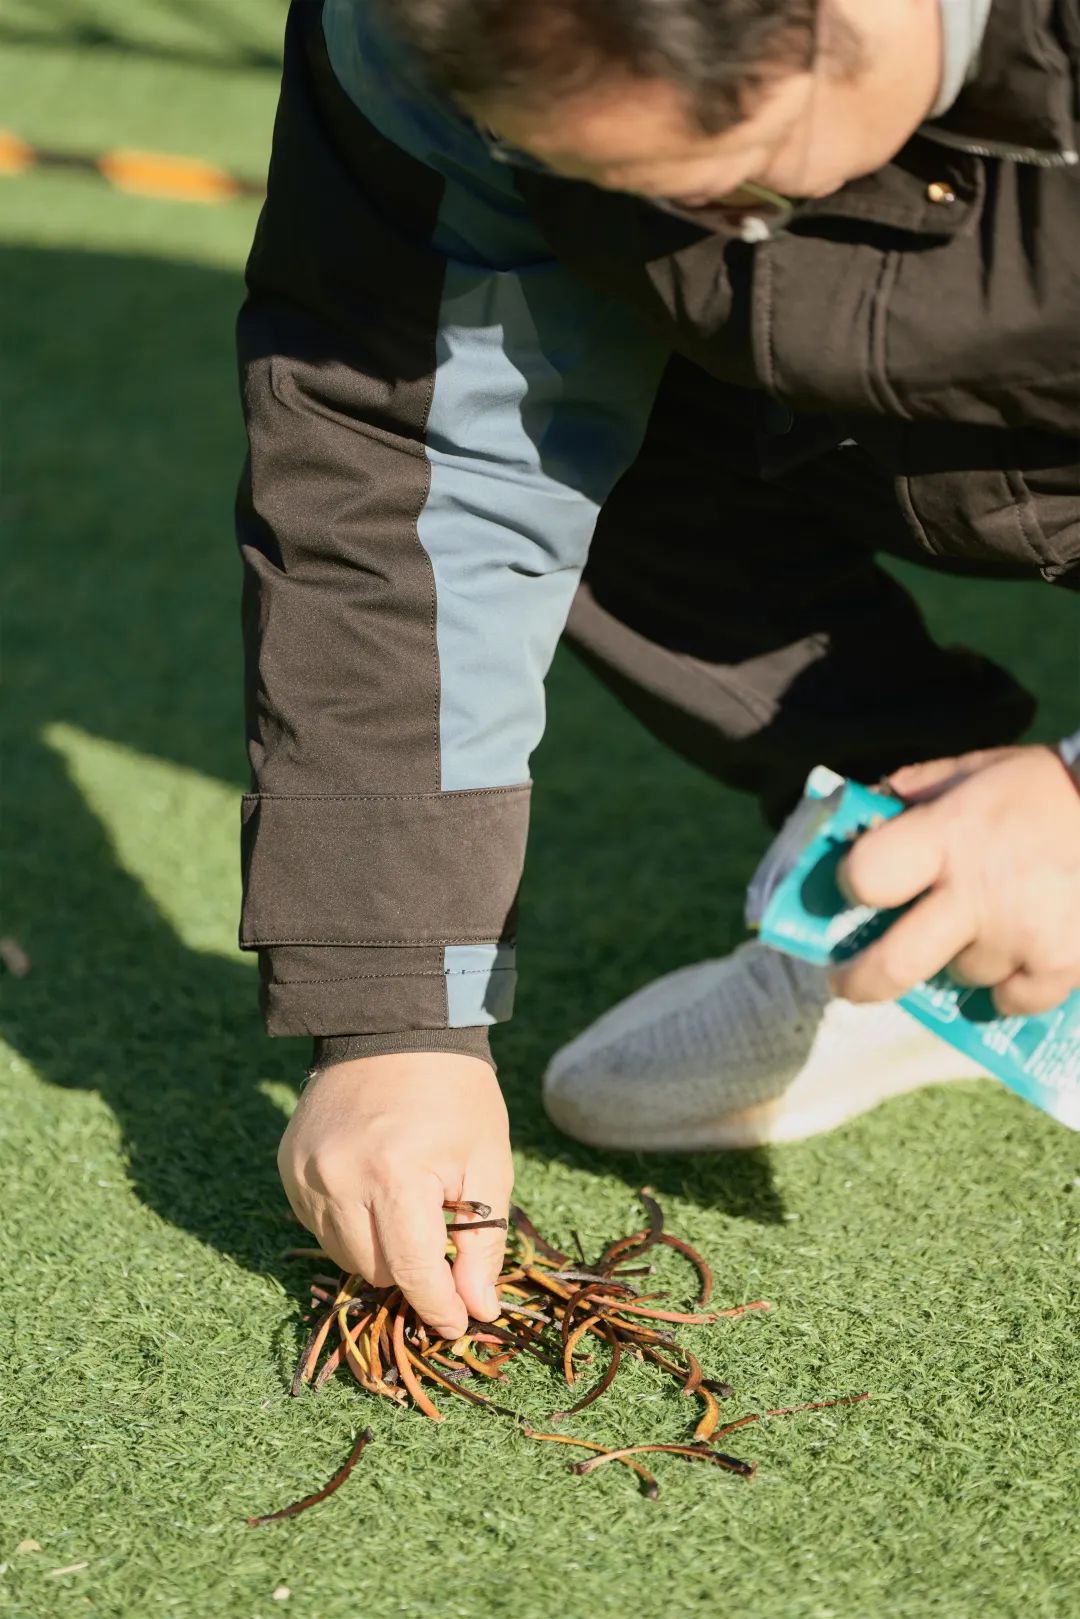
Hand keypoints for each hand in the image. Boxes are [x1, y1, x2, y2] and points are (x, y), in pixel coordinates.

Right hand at [277, 1051, 511, 1339]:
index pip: (412, 1272)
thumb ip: (483, 1243)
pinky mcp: (288, 1167)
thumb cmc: (455, 1096)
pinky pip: (319, 1225)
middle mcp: (339, 1179)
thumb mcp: (487, 1163)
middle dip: (411, 1270)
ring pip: (342, 1255)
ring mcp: (305, 1173)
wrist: (396, 1028)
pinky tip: (374, 1189)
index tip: (459, 1325)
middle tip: (439, 1239)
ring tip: (406, 1206)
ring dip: (378, 1249)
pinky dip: (349, 1223)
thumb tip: (478, 1311)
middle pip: (374, 1270)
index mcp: (396, 1176)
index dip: (438, 1307)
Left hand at [831, 745, 1079, 1014]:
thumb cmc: (1048, 787)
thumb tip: (866, 806)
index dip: (852, 884)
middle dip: (859, 980)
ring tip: (986, 926)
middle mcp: (976, 893)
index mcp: (948, 835)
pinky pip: (1012, 1000)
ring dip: (962, 958)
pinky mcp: (1060, 967)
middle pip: (893, 964)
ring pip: (960, 976)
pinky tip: (1020, 958)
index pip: (866, 876)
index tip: (854, 891)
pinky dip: (1010, 987)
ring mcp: (1019, 937)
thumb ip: (919, 788)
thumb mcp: (978, 769)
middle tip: (847, 980)